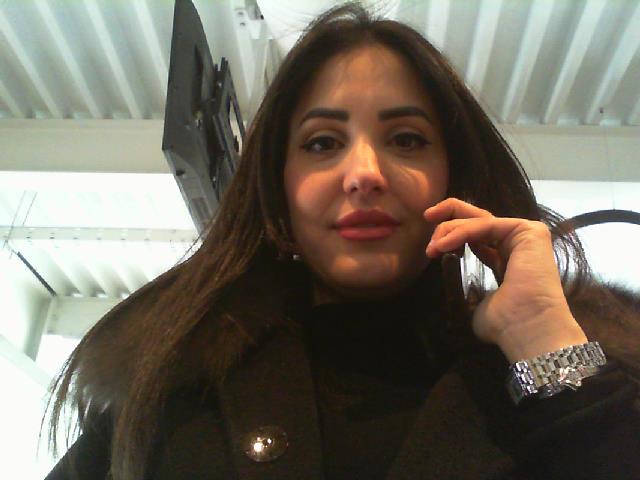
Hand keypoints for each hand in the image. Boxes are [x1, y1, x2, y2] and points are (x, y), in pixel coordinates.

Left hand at [424, 198, 587, 361]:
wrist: (525, 329)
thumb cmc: (502, 323)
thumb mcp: (471, 300)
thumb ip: (461, 283)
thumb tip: (446, 275)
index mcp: (504, 257)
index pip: (475, 233)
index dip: (451, 231)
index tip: (430, 243)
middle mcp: (515, 242)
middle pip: (478, 216)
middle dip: (449, 212)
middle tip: (427, 216)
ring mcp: (525, 234)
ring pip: (478, 219)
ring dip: (450, 229)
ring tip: (433, 248)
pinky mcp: (528, 231)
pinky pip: (485, 225)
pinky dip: (461, 232)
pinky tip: (444, 246)